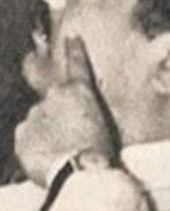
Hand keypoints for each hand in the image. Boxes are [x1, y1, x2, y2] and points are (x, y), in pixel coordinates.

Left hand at [15, 38, 114, 186]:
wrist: (81, 173)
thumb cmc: (100, 154)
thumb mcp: (106, 129)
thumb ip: (89, 116)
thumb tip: (80, 122)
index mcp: (79, 92)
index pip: (77, 65)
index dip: (75, 50)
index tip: (72, 38)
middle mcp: (54, 97)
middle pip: (53, 102)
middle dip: (58, 117)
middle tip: (71, 140)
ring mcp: (35, 115)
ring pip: (38, 121)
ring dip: (47, 133)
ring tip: (62, 154)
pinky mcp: (22, 134)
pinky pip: (27, 139)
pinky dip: (35, 147)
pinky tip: (49, 159)